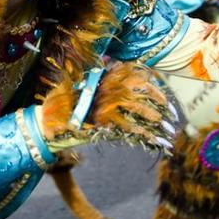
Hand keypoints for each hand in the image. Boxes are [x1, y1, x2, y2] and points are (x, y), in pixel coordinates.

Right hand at [40, 63, 176, 154]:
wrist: (47, 122)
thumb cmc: (66, 107)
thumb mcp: (87, 89)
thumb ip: (107, 86)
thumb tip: (129, 87)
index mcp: (102, 76)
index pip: (135, 76)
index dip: (154, 89)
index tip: (165, 100)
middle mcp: (104, 87)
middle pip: (140, 93)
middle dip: (159, 106)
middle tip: (171, 118)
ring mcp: (102, 103)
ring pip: (137, 110)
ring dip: (154, 121)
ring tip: (166, 131)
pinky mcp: (100, 122)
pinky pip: (127, 127)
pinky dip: (142, 135)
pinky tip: (153, 141)